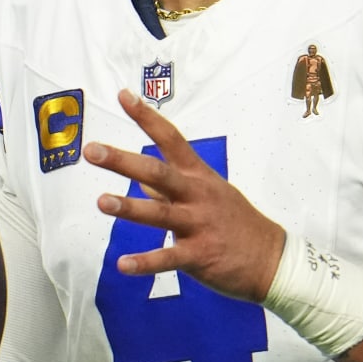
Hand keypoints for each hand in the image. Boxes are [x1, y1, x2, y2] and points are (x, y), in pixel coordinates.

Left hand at [85, 90, 284, 303]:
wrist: (271, 259)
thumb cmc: (236, 223)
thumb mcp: (209, 195)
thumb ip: (171, 189)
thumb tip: (141, 183)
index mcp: (198, 176)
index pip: (170, 139)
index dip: (146, 117)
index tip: (123, 96)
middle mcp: (196, 195)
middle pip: (158, 173)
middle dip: (123, 161)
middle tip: (91, 150)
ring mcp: (199, 225)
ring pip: (160, 215)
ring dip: (130, 209)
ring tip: (102, 202)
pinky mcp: (200, 256)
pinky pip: (168, 259)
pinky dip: (145, 263)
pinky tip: (123, 265)